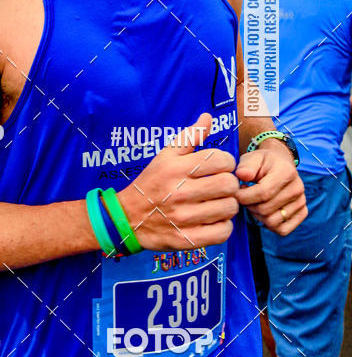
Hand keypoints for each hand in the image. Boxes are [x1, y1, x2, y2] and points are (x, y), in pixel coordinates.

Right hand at [118, 113, 239, 250]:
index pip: (221, 160)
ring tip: (216, 203)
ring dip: (227, 205)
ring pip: (229, 208)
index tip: (219, 168)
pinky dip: (223, 226)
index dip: (227, 163)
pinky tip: (213, 220)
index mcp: (176, 168)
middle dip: (230, 184)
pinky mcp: (187, 239)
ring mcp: (183, 218)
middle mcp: (179, 192)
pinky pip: (223, 232)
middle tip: (220, 186)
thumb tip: (207, 117)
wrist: (127, 217)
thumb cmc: (151, 182)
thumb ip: (189, 136)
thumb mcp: (165, 156)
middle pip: (229, 184)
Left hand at [236, 140, 306, 234]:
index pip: (263, 193)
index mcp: (286, 172)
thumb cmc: (263, 162)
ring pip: (272, 222)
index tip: (237, 192)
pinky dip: (269, 225)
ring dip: (258, 216)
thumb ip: (246, 166)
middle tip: (245, 197)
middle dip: (249, 206)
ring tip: (254, 202)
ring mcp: (301, 201)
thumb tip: (242, 175)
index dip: (244, 196)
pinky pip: (282, 230)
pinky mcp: (302, 212)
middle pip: (266, 210)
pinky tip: (264, 212)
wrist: (279, 163)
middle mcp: (297, 188)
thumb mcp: (252, 158)